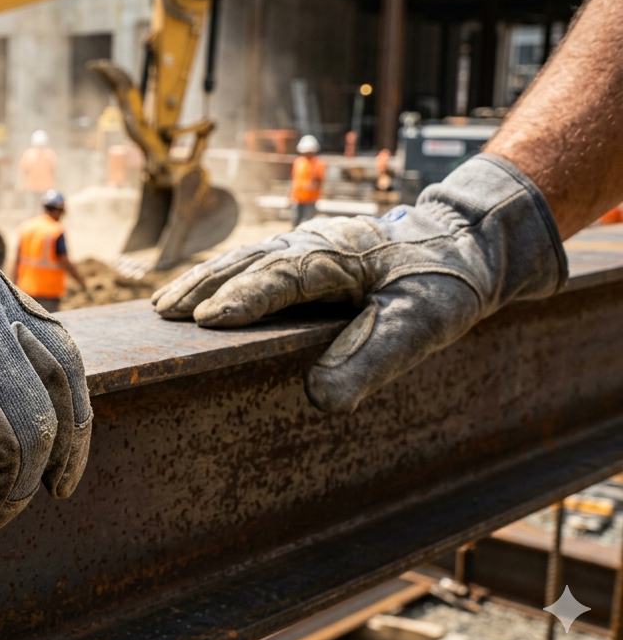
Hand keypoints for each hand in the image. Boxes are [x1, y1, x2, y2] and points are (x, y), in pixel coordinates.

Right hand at [152, 155, 566, 412]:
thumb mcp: (424, 322)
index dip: (244, 298)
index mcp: (341, 254)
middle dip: (205, 287)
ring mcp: (310, 243)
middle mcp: (316, 242)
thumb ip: (373, 358)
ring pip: (245, 259)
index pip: (281, 276)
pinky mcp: (310, 254)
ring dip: (205, 281)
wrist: (472, 240)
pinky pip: (256, 263)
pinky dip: (225, 277)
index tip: (207, 320)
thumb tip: (320, 399)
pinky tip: (204, 294)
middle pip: (248, 262)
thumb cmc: (448, 281)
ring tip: (167, 307)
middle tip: (167, 315)